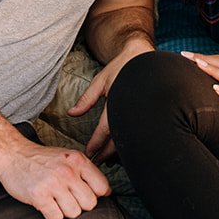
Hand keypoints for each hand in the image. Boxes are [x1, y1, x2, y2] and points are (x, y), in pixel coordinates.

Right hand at [0, 140, 112, 218]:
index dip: (95, 194)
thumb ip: (86, 172)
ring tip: (55, 199)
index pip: (102, 188)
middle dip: (80, 205)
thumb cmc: (41, 159)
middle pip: (90, 204)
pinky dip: (51, 214)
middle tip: (66, 198)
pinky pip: (56, 217)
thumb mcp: (67, 157)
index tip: (84, 193)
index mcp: (78, 161)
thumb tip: (107, 192)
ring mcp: (53, 184)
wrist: (12, 154)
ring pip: (74, 213)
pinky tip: (45, 203)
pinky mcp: (39, 195)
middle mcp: (68, 171)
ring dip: (64, 211)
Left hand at [68, 39, 152, 160]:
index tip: (89, 154)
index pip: (105, 130)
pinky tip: (122, 148)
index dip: (96, 144)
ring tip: (107, 159)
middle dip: (106, 153)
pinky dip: (128, 141)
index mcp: (118, 102)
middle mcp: (130, 111)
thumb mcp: (101, 81)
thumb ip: (86, 99)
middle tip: (96, 162)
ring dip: (117, 150)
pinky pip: (137, 132)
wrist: (144, 56)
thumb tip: (71, 114)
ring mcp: (141, 113)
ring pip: (129, 138)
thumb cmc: (122, 67)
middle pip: (118, 139)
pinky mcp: (147, 114)